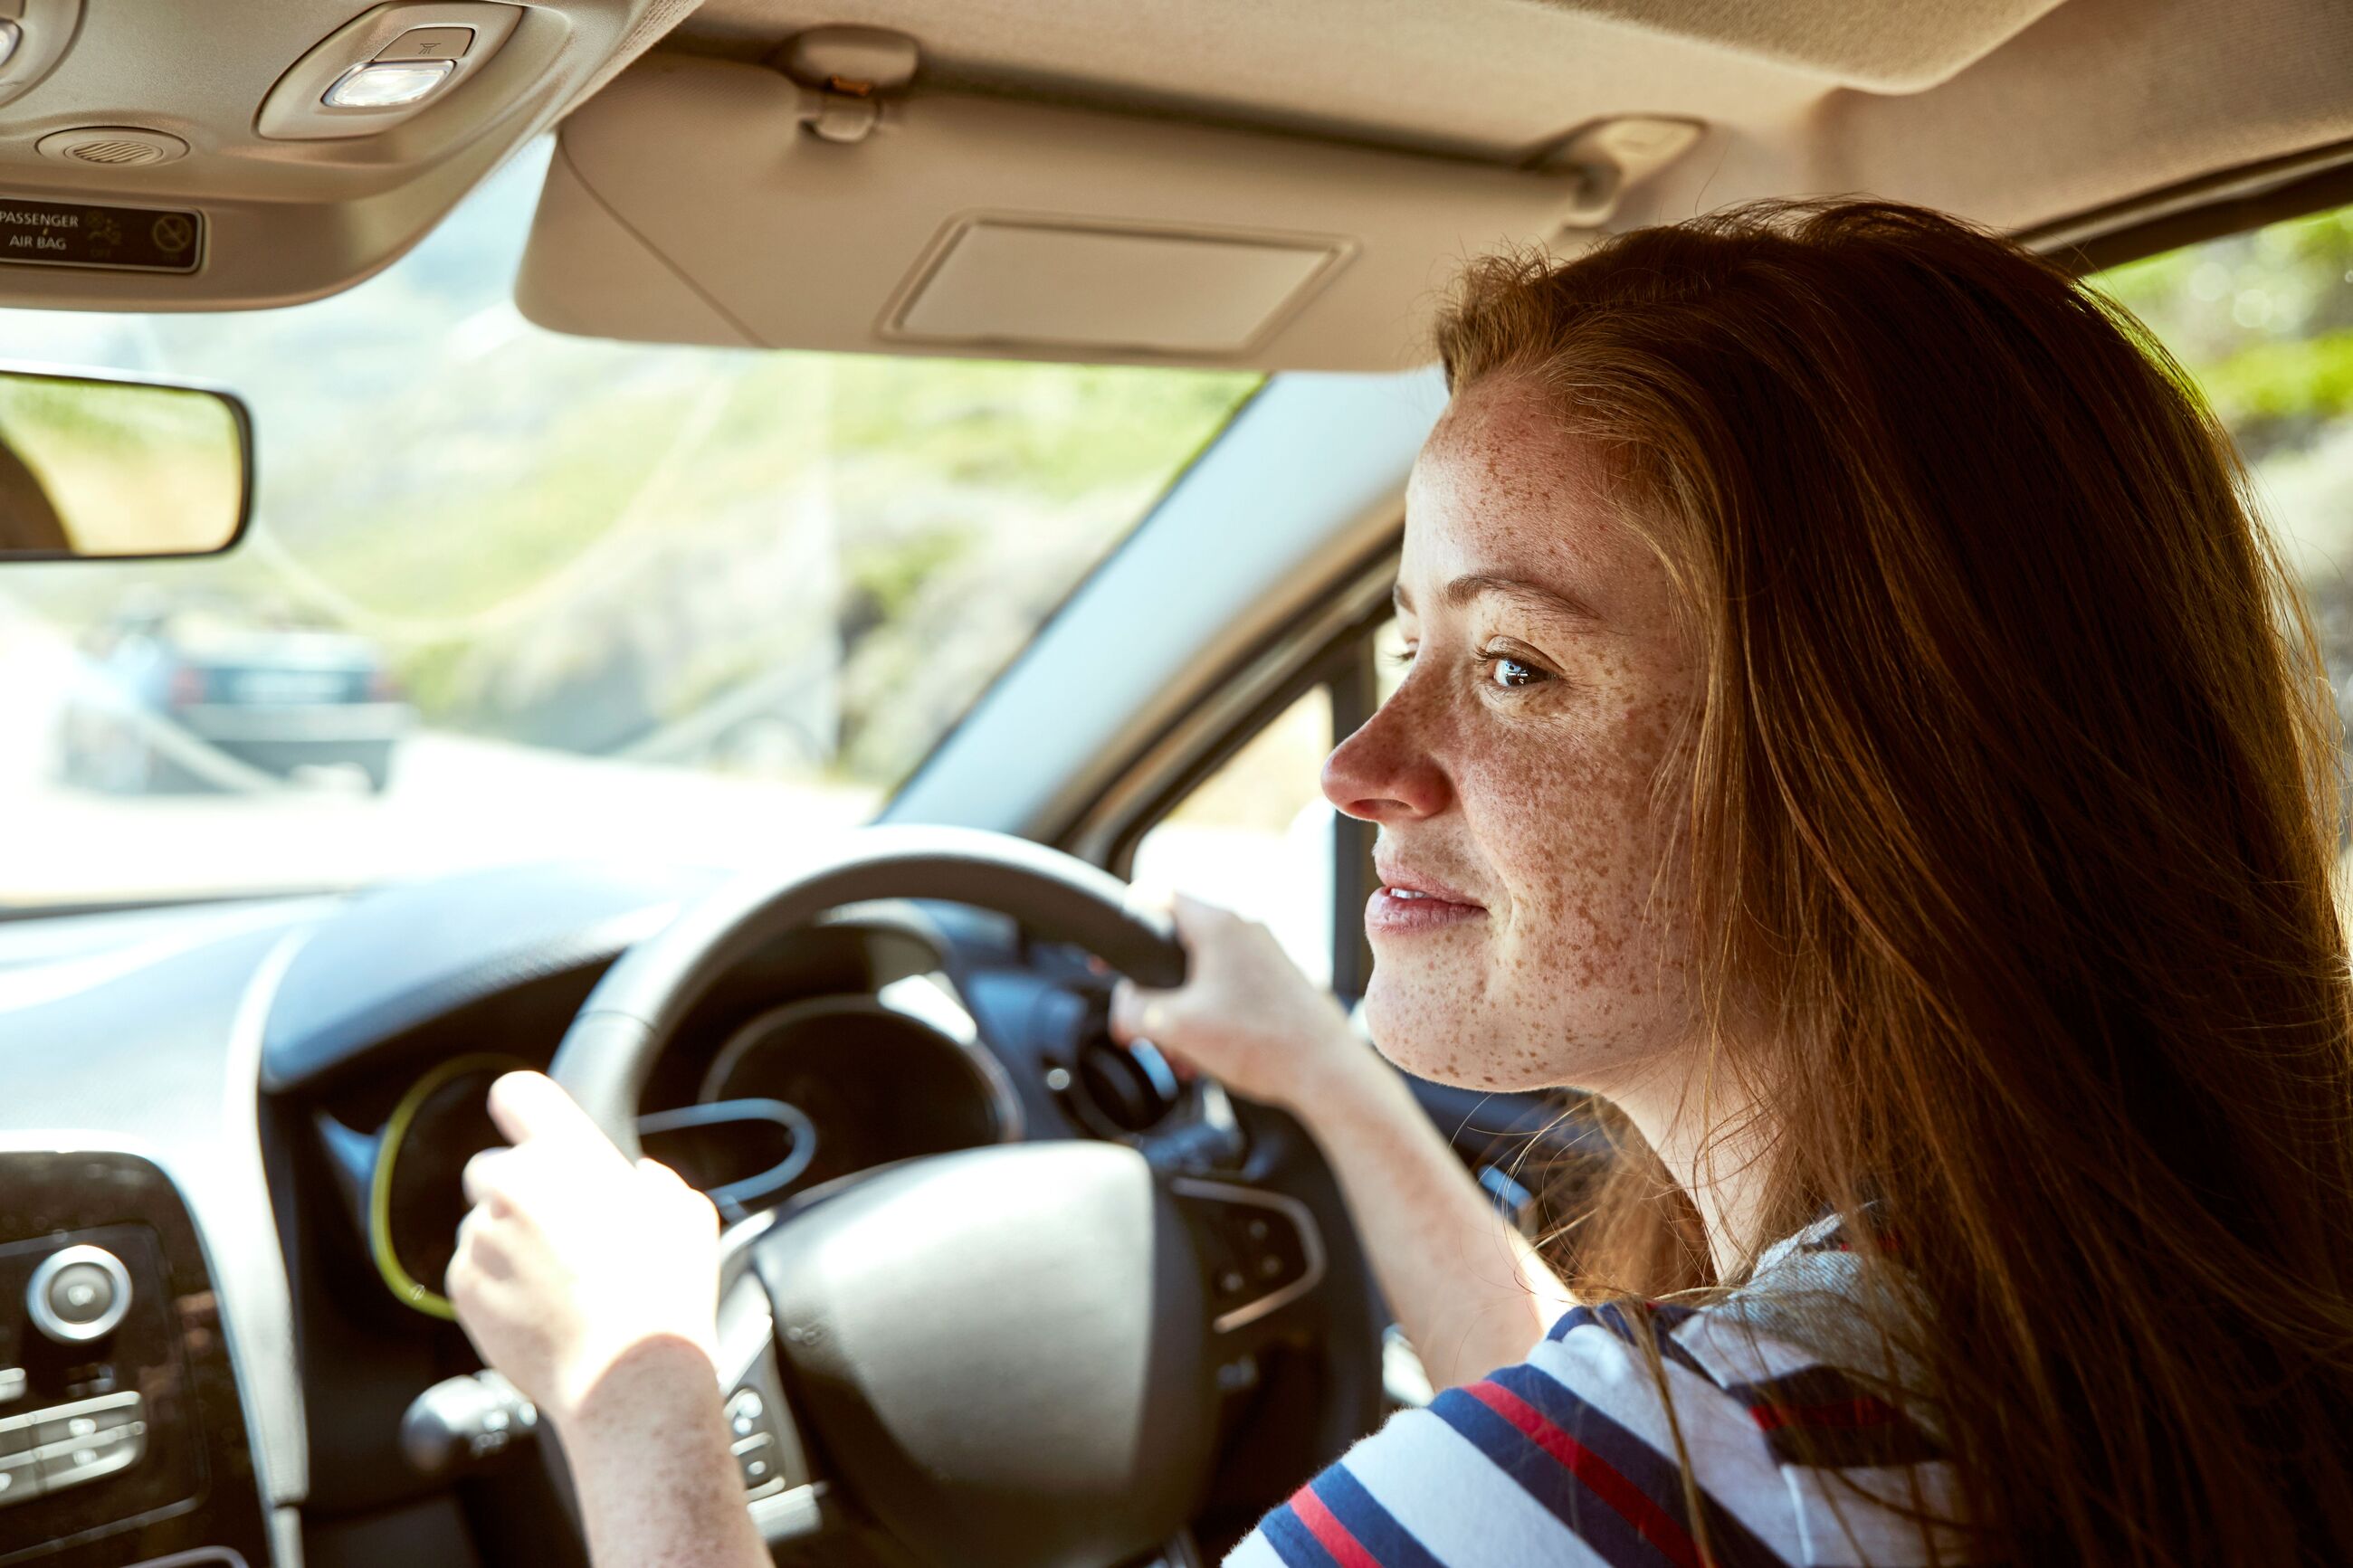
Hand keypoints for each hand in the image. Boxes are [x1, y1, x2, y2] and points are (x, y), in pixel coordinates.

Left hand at [448, 1071, 721, 1431]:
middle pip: (491, 1168)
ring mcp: (483, 1237)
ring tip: (556, 1282)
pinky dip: (495, 1282)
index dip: (521, 1108)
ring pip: (482, 1224)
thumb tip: (638, 1181)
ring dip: (507, 1241)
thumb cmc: (665, 1294)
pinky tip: (540, 1307)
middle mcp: (515, 1186)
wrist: (626, 1378)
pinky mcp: (463, 1285)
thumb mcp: (687, 1214)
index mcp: (569, 1155)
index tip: (526, 1125)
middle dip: (517, 1191)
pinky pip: (471, 1269)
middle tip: (558, 1229)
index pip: (518, 1094)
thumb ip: (655, 1182)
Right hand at [1108, 891, 1367, 1113]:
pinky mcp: (1278, 982)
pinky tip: (1206, 1057)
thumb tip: (1123, 1008)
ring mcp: (1264, 955)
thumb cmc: (1260, 1043)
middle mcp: (1244, 930)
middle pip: (1177, 945)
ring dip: (1182, 1012)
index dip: (1125, 922)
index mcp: (1217, 925)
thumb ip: (1132, 1010)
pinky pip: (1229, 990)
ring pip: (1203, 974)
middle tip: (1144, 1025)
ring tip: (1179, 1054)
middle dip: (1155, 991)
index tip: (1111, 955)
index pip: (1156, 896)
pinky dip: (1209, 1017)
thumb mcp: (1173, 1027)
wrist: (1325, 1072)